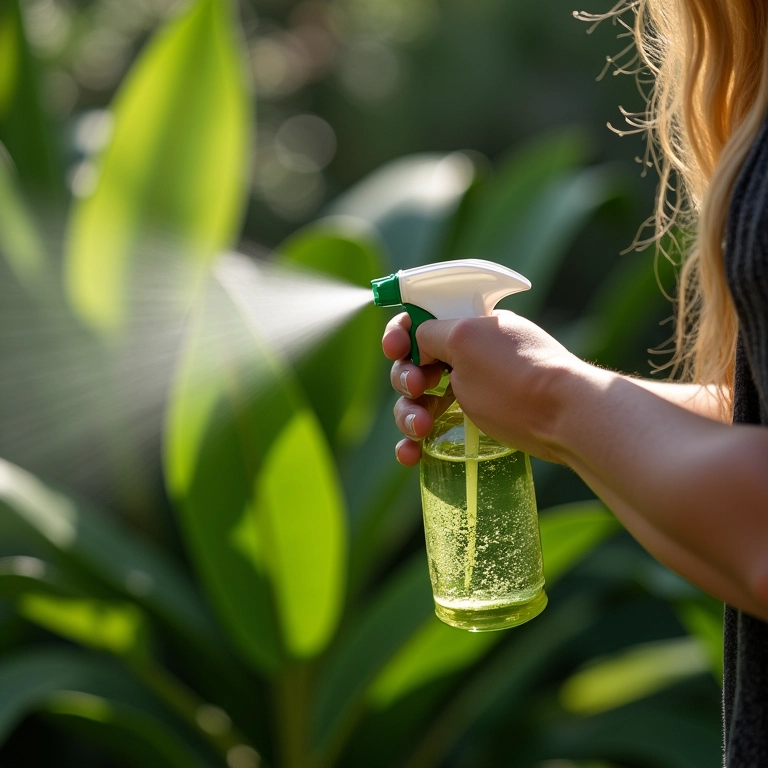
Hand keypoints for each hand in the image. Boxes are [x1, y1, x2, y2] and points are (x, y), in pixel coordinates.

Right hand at [383, 310, 586, 464]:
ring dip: (408, 414)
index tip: (395, 349)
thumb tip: (419, 341)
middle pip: (417, 363)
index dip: (401, 334)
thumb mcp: (465, 342)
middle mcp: (473, 354)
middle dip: (404, 379)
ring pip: (424, 399)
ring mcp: (478, 389)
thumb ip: (433, 334)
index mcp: (470, 325)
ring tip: (418, 432)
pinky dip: (421, 440)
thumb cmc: (517, 379)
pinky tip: (411, 456)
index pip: (423, 320)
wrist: (568, 418)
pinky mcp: (483, 421)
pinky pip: (441, 428)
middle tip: (415, 390)